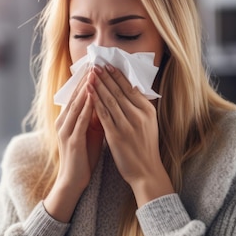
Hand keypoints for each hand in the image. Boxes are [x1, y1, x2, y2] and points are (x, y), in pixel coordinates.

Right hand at [44, 73, 103, 221]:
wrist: (74, 181)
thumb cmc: (83, 157)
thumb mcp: (90, 132)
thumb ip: (95, 117)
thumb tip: (106, 101)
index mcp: (67, 119)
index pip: (76, 95)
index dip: (85, 80)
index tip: (96, 65)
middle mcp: (63, 122)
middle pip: (74, 96)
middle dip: (85, 79)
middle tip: (94, 63)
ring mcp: (65, 130)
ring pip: (76, 105)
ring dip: (86, 89)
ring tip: (94, 74)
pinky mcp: (71, 140)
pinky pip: (80, 120)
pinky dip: (87, 108)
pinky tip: (95, 98)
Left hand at [87, 64, 172, 206]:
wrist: (146, 171)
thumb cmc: (145, 148)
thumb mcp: (148, 124)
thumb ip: (139, 107)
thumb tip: (131, 89)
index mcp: (147, 111)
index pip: (130, 88)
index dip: (118, 76)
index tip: (108, 65)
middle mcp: (138, 115)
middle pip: (119, 91)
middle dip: (105, 76)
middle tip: (95, 64)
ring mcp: (127, 125)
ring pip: (110, 100)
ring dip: (98, 85)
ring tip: (90, 73)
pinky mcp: (116, 135)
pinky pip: (103, 114)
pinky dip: (94, 101)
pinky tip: (88, 92)